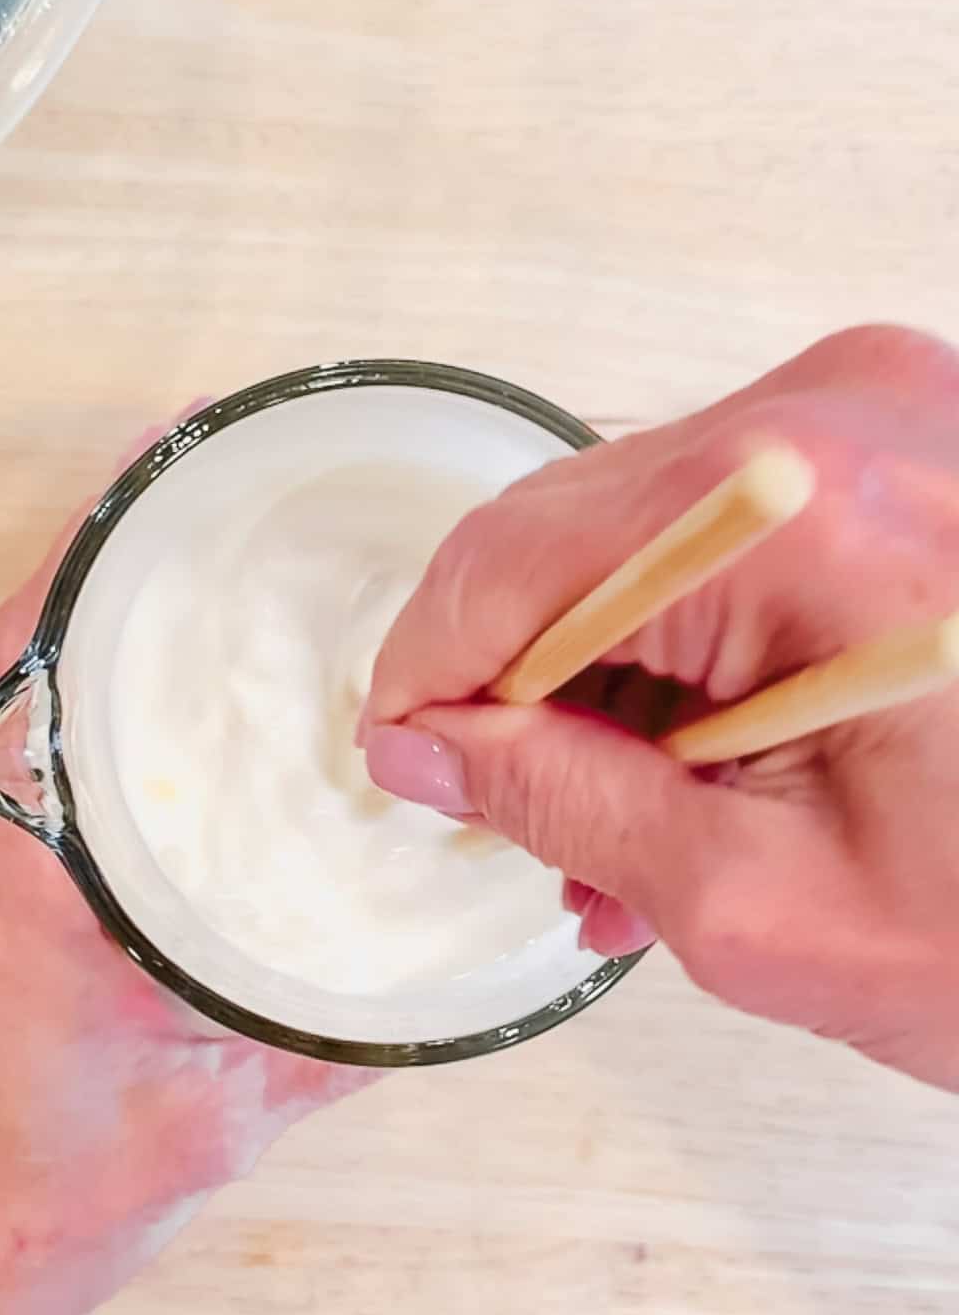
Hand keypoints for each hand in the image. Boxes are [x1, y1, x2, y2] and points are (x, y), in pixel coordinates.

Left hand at [0, 420, 373, 1314]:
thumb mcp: (225, 1116)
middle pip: (25, 638)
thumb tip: (436, 965)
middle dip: (110, 539)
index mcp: (44, 880)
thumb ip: (334, 1028)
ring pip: (4, 680)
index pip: (63, 665)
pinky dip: (62, 678)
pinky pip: (0, 737)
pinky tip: (134, 682)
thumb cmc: (42, 1199)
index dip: (117, 544)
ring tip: (175, 554)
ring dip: (82, 602)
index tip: (179, 455)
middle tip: (199, 470)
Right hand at [362, 326, 958, 1090]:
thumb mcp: (762, 903)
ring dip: (612, 681)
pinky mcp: (913, 443)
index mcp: (800, 515)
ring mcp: (892, 411)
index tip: (407, 760)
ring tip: (627, 834)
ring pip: (646, 536)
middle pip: (575, 533)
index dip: (431, 672)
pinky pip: (731, 532)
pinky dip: (695, 645)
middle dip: (524, 687)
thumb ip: (564, 802)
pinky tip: (702, 762)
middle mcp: (843, 414)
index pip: (514, 562)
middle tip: (523, 821)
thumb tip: (426, 752)